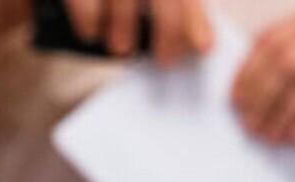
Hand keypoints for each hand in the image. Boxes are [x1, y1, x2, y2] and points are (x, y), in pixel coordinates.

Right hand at [63, 0, 213, 65]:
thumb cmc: (104, 3)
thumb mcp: (136, 4)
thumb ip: (166, 11)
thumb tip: (194, 43)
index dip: (195, 17)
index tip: (205, 49)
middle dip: (169, 27)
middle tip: (166, 62)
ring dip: (125, 23)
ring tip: (121, 50)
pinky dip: (89, 18)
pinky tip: (90, 35)